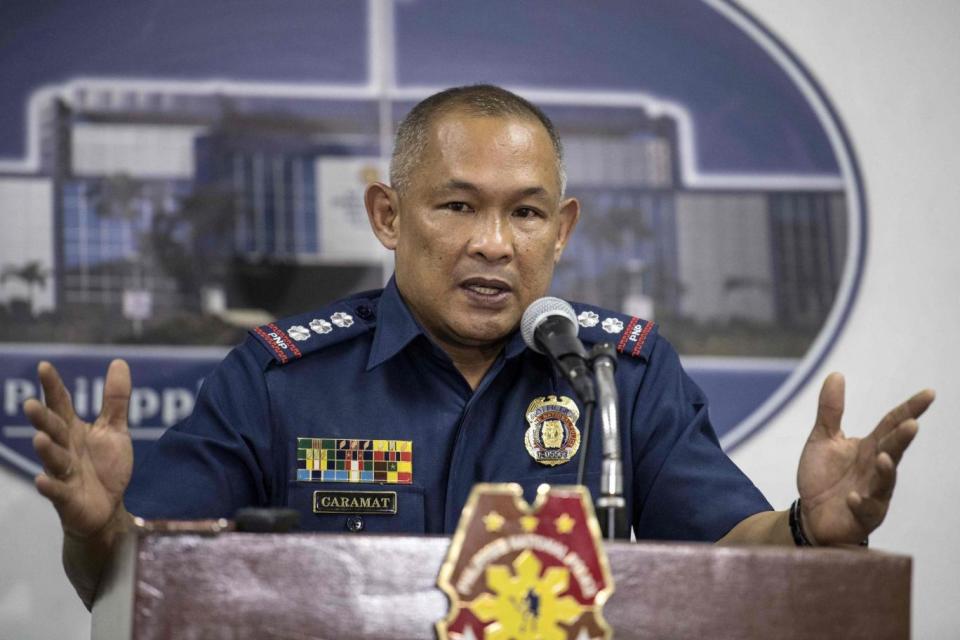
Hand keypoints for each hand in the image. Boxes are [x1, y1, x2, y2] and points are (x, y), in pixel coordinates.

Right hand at [25, 360, 133, 537]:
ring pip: (52, 459)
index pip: (61, 405)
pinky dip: (49, 486)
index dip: (53, 387)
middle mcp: (65, 448)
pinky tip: (41, 480)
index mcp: (73, 430)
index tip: (44, 366)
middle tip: (30, 403)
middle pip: (53, 430)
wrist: (108, 508)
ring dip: (45, 449)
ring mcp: (64, 473)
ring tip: (39, 437)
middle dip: (42, 418)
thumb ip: (115, 399)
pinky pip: (57, 491)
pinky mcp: (67, 497)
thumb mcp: (114, 429)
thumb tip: (118, 361)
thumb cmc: (106, 465)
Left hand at [797, 372, 933, 544]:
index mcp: (869, 447)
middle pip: (892, 450)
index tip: (929, 393)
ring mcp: (873, 493)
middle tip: (911, 424)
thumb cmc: (822, 476)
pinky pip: (864, 510)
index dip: (910, 409)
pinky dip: (860, 503)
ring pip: (885, 482)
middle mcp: (876, 468)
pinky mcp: (862, 515)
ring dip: (886, 471)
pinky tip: (853, 496)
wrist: (810, 514)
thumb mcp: (822, 439)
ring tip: (883, 458)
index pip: (892, 424)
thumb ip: (831, 410)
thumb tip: (836, 374)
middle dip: (901, 439)